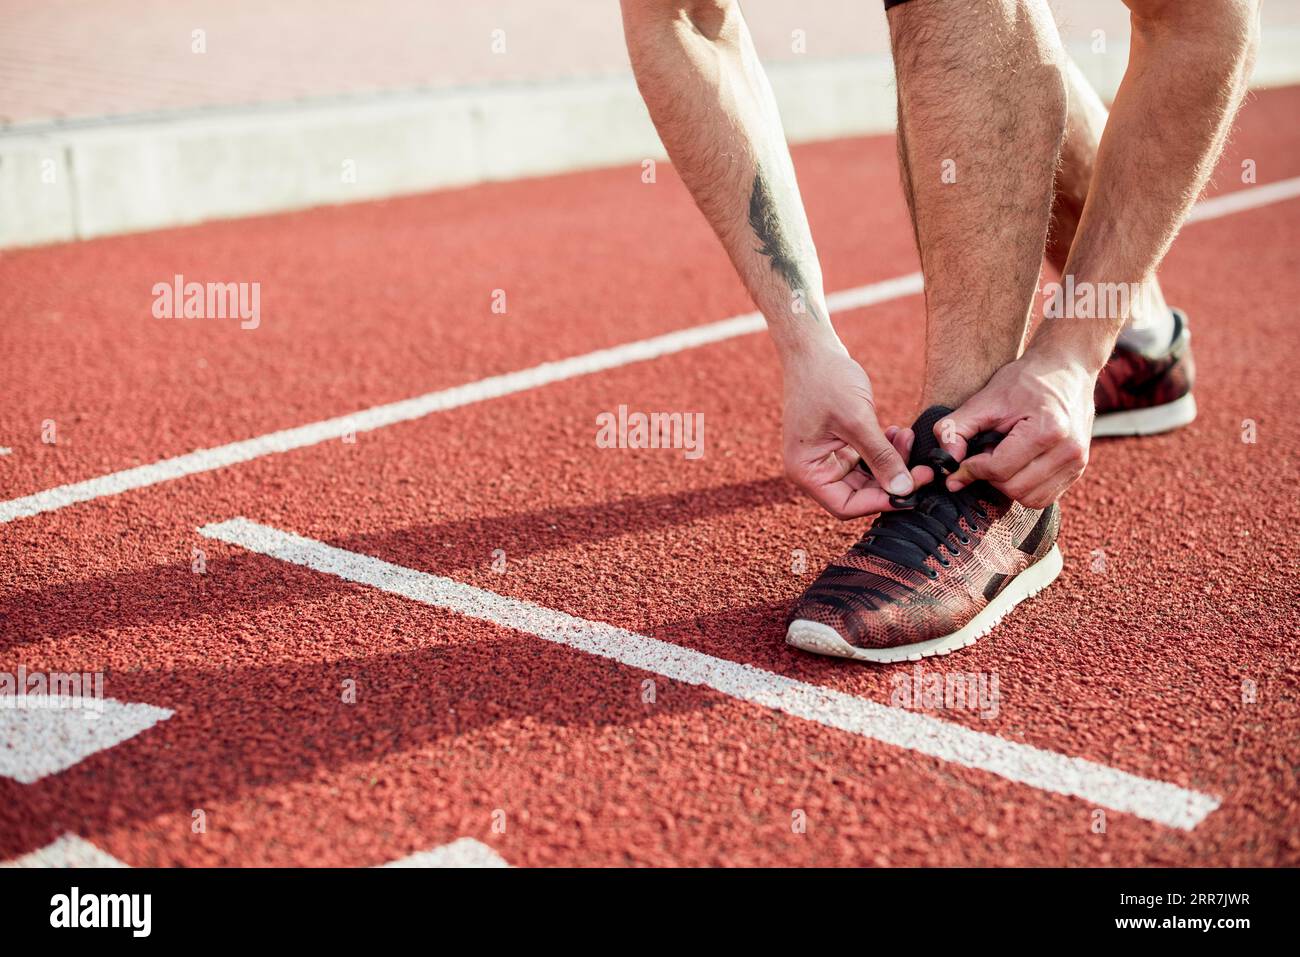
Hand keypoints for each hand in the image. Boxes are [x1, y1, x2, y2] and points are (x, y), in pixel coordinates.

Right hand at [782, 345, 931, 518]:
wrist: (813, 348)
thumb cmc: (825, 380)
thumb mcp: (857, 420)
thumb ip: (881, 458)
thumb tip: (905, 490)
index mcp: (806, 471)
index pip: (847, 506)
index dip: (881, 501)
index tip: (912, 490)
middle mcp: (814, 469)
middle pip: (860, 494)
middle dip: (892, 480)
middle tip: (924, 467)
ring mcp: (827, 457)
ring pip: (868, 477)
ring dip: (892, 462)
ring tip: (908, 438)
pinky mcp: (839, 445)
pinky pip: (867, 459)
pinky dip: (885, 450)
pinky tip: (898, 433)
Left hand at [937, 349, 1095, 507]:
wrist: (1066, 369)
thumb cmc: (1025, 381)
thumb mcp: (985, 399)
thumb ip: (957, 430)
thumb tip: (946, 464)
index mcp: (1048, 430)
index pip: (999, 470)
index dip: (973, 469)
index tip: (963, 462)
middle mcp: (1069, 450)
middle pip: (1014, 488)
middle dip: (991, 477)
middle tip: (987, 454)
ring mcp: (1078, 463)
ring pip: (1030, 499)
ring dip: (1007, 485)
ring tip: (1004, 457)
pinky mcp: (1079, 470)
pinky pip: (1044, 497)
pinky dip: (1024, 488)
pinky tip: (1018, 465)